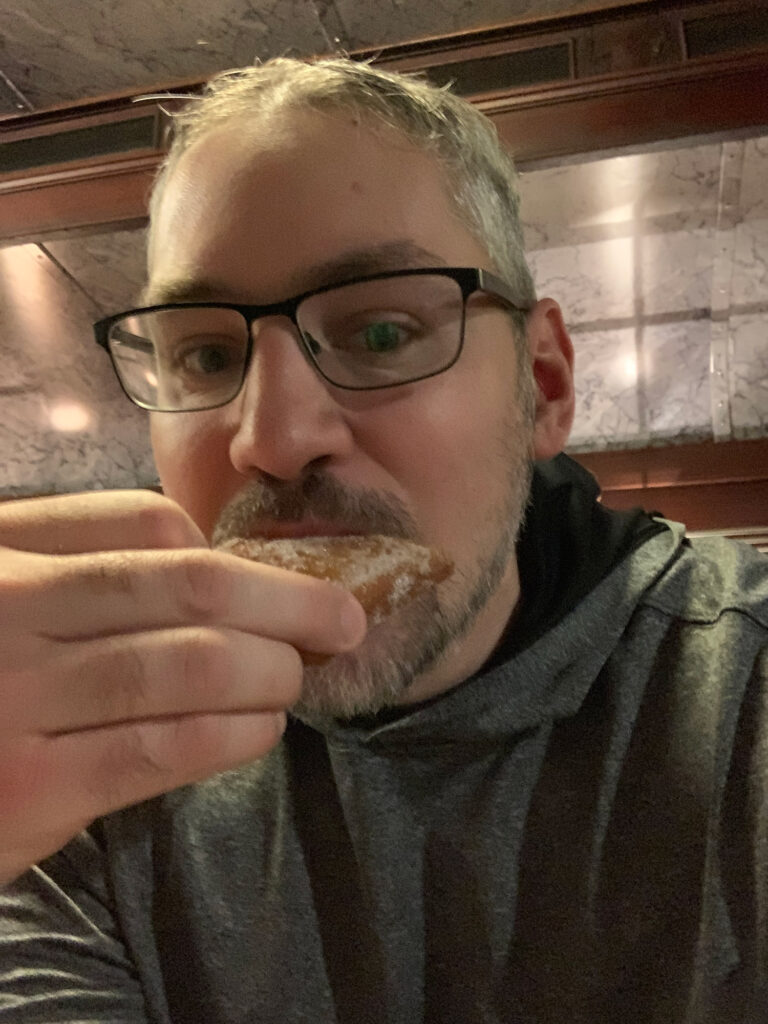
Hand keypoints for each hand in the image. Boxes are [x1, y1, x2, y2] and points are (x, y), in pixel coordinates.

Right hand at [0, 490, 365, 884]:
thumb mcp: (2, 596)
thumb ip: (73, 573)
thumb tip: (205, 568)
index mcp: (1, 547)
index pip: (142, 522)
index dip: (228, 550)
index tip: (277, 578)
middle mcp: (7, 608)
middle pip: (186, 584)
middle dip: (286, 600)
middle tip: (343, 617)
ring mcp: (13, 697)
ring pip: (187, 664)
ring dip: (269, 669)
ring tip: (300, 676)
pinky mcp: (25, 790)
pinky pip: (158, 748)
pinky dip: (229, 735)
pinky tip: (260, 729)